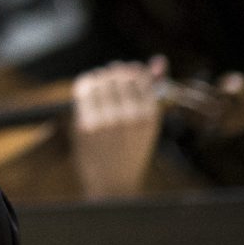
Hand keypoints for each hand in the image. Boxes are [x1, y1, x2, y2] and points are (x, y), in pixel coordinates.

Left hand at [70, 56, 164, 200]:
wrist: (112, 183)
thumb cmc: (130, 151)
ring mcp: (107, 121)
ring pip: (101, 81)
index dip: (133, 70)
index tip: (129, 71)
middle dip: (115, 72)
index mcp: (150, 118)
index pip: (141, 78)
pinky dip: (85, 84)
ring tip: (101, 82)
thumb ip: (151, 92)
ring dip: (100, 77)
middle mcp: (131, 117)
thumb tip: (159, 60)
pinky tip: (87, 87)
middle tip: (112, 74)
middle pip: (120, 76)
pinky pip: (84, 91)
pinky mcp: (86, 125)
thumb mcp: (147, 125)